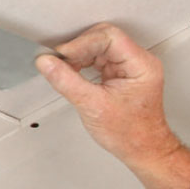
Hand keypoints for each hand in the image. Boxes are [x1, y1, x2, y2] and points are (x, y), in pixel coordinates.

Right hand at [34, 22, 179, 168]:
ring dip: (79, 56)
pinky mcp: (120, 73)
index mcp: (140, 65)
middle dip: (78, 48)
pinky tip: (73, 72)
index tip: (61, 55)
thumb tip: (47, 63)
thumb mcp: (92, 106)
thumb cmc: (131, 134)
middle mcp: (137, 62)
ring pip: (98, 47)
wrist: (142, 151)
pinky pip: (98, 58)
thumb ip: (66, 81)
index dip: (81, 43)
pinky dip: (82, 63)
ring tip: (64, 69)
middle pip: (102, 38)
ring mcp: (129, 67)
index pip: (108, 37)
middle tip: (60, 61)